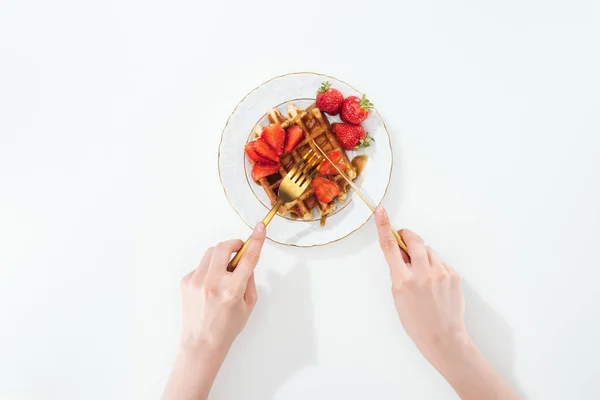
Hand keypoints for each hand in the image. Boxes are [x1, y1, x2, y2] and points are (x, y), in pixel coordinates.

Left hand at [180, 225, 264, 351]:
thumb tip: (245, 262)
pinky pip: (201, 266)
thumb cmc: (227, 327)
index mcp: (233, 290)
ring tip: (224, 273)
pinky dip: (209, 270)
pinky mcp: (186, 282)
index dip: (256, 241)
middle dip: (233, 244)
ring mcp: (197, 281)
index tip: (260, 227)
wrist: (201, 343)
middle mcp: (213, 282)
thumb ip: (249, 280)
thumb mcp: (248, 305)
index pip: (248, 259)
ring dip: (221, 257)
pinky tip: (210, 286)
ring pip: (211, 253)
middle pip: (223, 247)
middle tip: (238, 250)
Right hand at [375, 207, 466, 362]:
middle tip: (404, 239)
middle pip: (414, 240)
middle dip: (408, 237)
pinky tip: (435, 285)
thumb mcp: (398, 297)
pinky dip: (435, 267)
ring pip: (429, 251)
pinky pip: (440, 262)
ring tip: (423, 276)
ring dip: (423, 255)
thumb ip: (399, 273)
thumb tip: (402, 254)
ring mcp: (441, 274)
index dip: (384, 226)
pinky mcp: (454, 276)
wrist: (443, 338)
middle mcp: (422, 274)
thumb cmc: (416, 321)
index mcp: (403, 280)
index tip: (381, 211)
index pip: (390, 247)